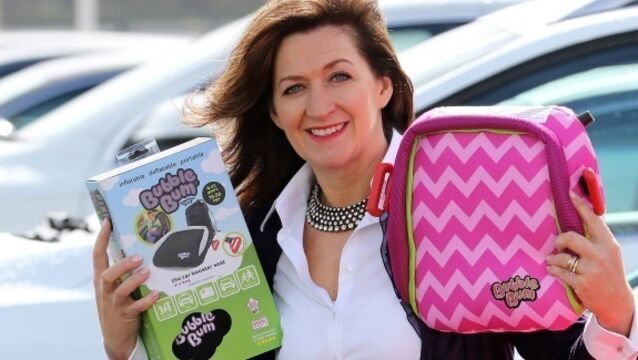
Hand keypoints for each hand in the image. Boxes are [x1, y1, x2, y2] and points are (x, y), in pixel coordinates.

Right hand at [93, 219, 159, 358]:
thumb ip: (123, 271)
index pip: (97, 256)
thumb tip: (139, 248)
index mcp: (102, 280)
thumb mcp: (116, 287)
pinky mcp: (124, 316)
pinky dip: (146, 300)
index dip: (101, 239)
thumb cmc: (119, 306)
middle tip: (138, 257)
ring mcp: (114, 304)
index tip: (108, 221)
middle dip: (122, 265)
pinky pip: (136, 307)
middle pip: (107, 274)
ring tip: (147, 272)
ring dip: (134, 280)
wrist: (115, 338)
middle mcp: (106, 291)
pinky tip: (156, 294)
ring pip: (120, 290)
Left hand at [546, 192, 634, 336]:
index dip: (580, 206)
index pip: (593, 220)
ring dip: (554, 259)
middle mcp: (601, 255)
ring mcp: (591, 270)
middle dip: (560, 240)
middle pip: (570, 238)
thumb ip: (596, 238)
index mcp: (608, 244)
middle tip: (559, 245)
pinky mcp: (582, 284)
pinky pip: (558, 272)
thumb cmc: (609, 273)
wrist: (617, 302)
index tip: (569, 195)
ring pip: (561, 257)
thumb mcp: (608, 253)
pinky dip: (553, 270)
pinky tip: (552, 270)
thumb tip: (580, 216)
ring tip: (554, 261)